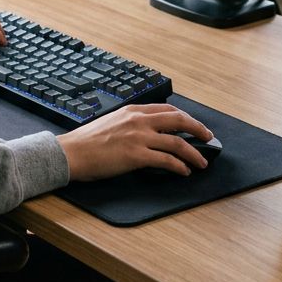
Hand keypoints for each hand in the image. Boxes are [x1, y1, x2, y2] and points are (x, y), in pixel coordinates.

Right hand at [58, 104, 213, 179]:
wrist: (72, 152)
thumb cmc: (87, 141)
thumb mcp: (112, 122)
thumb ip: (130, 124)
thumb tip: (148, 134)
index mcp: (132, 110)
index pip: (167, 109)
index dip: (185, 117)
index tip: (193, 124)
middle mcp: (138, 120)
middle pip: (178, 120)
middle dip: (198, 128)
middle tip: (208, 137)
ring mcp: (139, 137)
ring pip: (177, 142)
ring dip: (194, 153)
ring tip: (202, 162)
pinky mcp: (136, 155)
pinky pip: (167, 160)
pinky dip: (180, 166)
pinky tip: (184, 171)